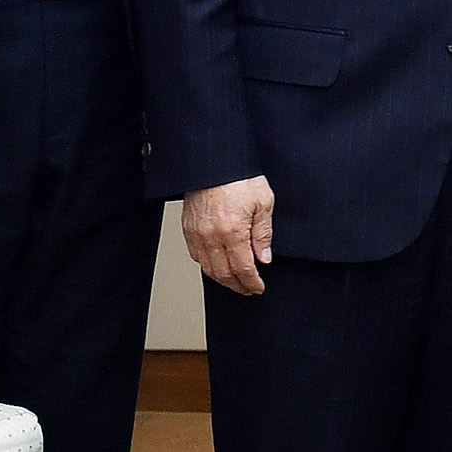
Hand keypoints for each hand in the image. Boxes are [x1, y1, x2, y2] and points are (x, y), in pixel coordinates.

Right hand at [184, 176, 276, 295]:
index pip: (243, 268)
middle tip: (249, 289)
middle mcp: (211, 235)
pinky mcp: (187, 228)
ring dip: (222, 279)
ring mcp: (196, 233)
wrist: (216, 162)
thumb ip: (263, 234)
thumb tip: (264, 258)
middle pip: (223, 273)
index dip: (252, 282)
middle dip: (238, 285)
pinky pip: (196, 255)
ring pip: (207, 268)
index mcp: (232, 230)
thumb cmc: (240, 177)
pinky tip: (218, 266)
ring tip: (235, 282)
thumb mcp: (264, 202)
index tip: (258, 288)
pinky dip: (207, 266)